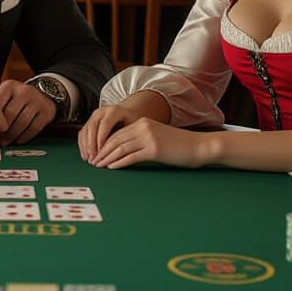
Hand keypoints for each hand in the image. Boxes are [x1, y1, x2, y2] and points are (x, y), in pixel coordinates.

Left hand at [0, 80, 56, 145]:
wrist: (44, 94)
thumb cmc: (18, 99)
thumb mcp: (6, 97)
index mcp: (9, 86)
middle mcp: (24, 90)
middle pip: (9, 114)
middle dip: (2, 131)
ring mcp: (37, 100)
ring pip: (22, 122)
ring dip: (12, 136)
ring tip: (6, 142)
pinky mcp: (46, 111)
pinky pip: (34, 128)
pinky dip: (24, 137)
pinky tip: (19, 140)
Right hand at [78, 104, 144, 161]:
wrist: (127, 112)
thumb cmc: (131, 121)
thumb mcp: (133, 125)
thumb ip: (126, 136)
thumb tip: (120, 153)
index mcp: (113, 111)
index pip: (105, 124)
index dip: (101, 138)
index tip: (101, 151)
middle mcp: (101, 112)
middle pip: (92, 127)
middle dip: (91, 144)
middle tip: (93, 157)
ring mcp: (93, 116)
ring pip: (85, 130)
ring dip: (85, 146)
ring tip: (88, 158)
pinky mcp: (89, 122)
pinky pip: (82, 133)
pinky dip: (82, 145)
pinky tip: (85, 155)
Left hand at [90, 118, 213, 169]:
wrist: (199, 146)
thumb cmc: (179, 145)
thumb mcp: (158, 137)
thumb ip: (141, 141)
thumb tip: (124, 152)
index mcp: (143, 123)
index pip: (117, 133)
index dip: (103, 144)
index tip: (96, 154)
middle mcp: (143, 127)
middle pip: (115, 140)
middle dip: (101, 151)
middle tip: (92, 162)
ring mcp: (148, 138)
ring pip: (120, 148)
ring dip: (106, 158)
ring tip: (98, 166)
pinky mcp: (154, 150)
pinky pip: (131, 157)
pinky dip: (118, 163)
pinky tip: (111, 168)